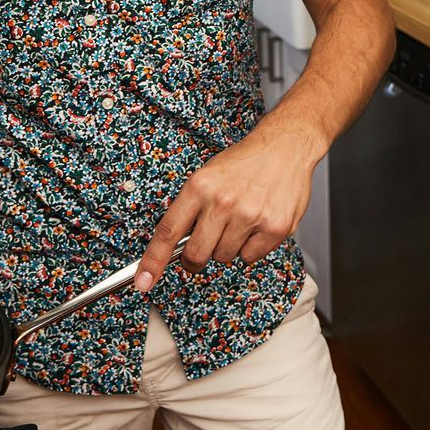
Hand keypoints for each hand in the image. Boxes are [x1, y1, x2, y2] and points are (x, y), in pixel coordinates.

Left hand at [134, 127, 316, 291]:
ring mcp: (250, 215)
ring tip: (241, 218)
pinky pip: (251, 257)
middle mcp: (223, 201)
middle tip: (206, 243)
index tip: (143, 282)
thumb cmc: (244, 163)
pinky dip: (252, 246)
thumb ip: (191, 209)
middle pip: (196, 254)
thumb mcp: (208, 176)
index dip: (153, 261)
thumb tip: (174, 246)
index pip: (168, 231)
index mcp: (199, 186)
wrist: (286, 146)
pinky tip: (258, 223)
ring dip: (229, 245)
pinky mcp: (275, 227)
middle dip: (196, 257)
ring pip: (224, 257)